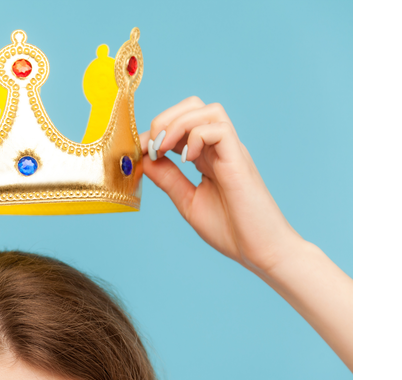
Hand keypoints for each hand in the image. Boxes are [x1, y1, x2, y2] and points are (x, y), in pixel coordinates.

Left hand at [141, 97, 352, 370]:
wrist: (261, 252)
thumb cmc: (231, 231)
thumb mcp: (188, 202)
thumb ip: (168, 179)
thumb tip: (144, 159)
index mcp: (207, 157)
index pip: (181, 123)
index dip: (155, 132)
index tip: (140, 153)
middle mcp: (220, 149)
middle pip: (194, 106)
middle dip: (165, 118)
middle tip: (152, 146)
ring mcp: (231, 152)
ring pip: (208, 110)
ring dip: (178, 124)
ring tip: (165, 149)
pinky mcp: (239, 160)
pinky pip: (219, 128)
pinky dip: (196, 136)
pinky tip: (187, 160)